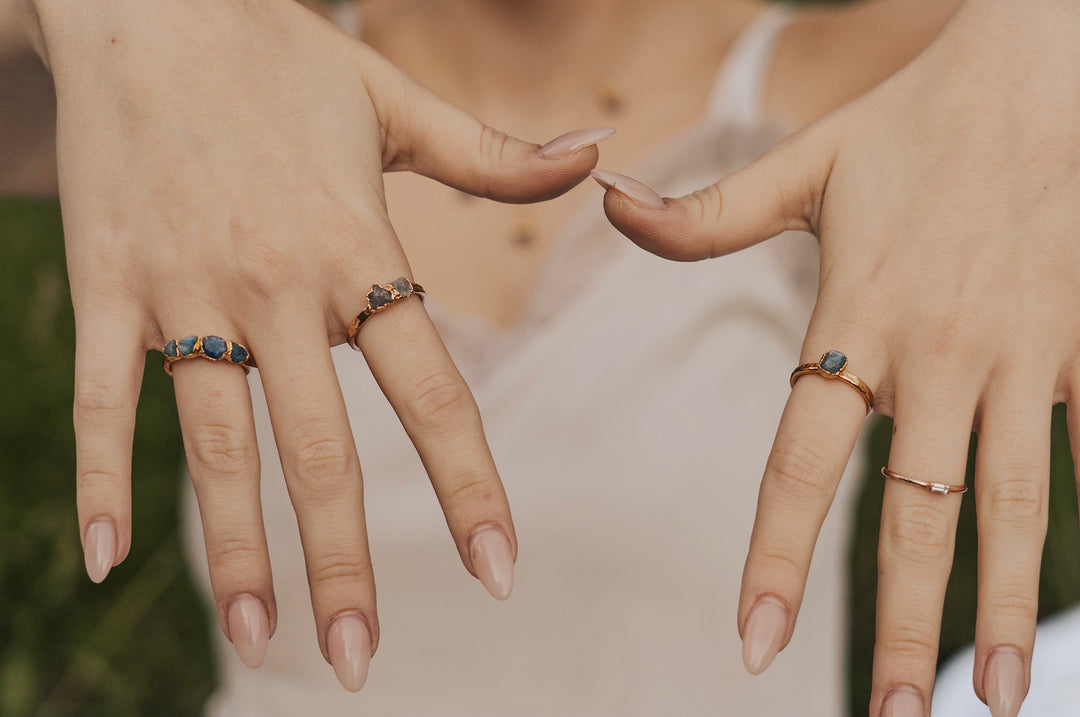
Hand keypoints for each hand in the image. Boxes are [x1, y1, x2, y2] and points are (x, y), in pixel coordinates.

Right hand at [27, 0, 607, 688]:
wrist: (150, 3)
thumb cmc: (282, 58)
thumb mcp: (395, 103)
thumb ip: (495, 156)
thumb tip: (599, 155)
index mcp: (357, 247)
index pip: (432, 389)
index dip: (468, 487)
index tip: (498, 573)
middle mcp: (276, 283)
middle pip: (319, 449)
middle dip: (344, 564)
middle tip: (363, 663)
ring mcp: (183, 287)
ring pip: (214, 442)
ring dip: (236, 549)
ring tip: (257, 640)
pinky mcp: (105, 283)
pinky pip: (97, 398)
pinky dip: (99, 477)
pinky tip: (106, 559)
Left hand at [594, 1, 1079, 713]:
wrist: (1049, 73)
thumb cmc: (915, 124)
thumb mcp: (804, 165)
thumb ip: (706, 216)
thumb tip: (606, 204)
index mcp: (855, 323)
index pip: (802, 461)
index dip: (776, 555)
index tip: (752, 642)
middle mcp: (936, 358)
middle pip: (915, 515)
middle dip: (901, 624)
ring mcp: (1019, 359)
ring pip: (1013, 505)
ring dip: (1005, 606)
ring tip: (997, 696)